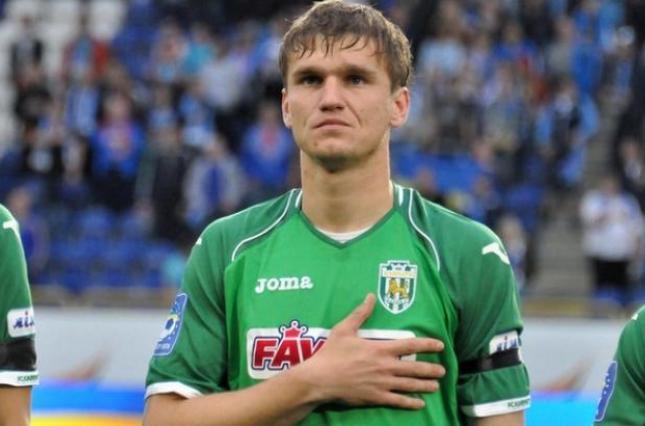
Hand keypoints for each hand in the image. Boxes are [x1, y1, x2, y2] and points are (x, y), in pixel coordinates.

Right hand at [297, 294, 444, 409]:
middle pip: (414, 368)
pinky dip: (410, 402)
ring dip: (425, 386)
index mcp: (380, 349)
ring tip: (436, 386)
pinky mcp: (376, 397)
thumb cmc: (331, 353)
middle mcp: (385, 367)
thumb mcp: (344, 329)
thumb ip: (360, 313)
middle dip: (430, 369)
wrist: (320, 378)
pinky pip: (397, 401)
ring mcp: (382, 384)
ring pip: (409, 385)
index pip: (410, 345)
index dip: (427, 345)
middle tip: (443, 371)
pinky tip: (419, 404)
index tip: (440, 345)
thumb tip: (370, 296)